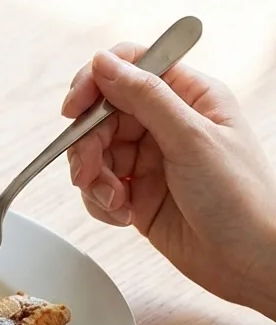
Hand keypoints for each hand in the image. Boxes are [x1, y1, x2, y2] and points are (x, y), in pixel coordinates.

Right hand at [64, 47, 275, 317]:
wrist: (250, 263)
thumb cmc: (241, 200)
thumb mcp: (191, 139)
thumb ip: (145, 97)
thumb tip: (104, 62)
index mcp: (189, 97)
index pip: (130, 68)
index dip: (95, 83)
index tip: (74, 110)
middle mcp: (166, 124)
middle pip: (102, 115)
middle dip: (87, 145)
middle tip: (87, 172)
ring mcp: (149, 159)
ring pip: (93, 153)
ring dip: (93, 179)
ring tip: (114, 201)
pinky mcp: (136, 193)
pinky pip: (97, 187)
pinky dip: (100, 202)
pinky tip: (123, 215)